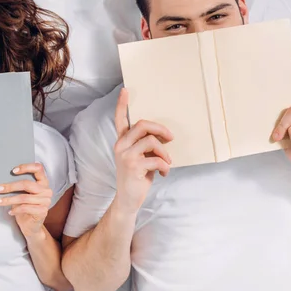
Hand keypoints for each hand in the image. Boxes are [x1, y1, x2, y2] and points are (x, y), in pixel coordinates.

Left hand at [0, 163, 52, 239]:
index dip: (26, 167)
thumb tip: (2, 182)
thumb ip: (19, 187)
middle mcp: (46, 190)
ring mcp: (46, 201)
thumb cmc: (25, 208)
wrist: (31, 226)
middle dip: (10, 186)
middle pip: (27, 184)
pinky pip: (25, 208)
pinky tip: (10, 211)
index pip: (38, 168)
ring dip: (8, 199)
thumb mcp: (22, 194)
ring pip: (24, 197)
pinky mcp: (42, 211)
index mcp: (43, 182)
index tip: (13, 171)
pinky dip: (15, 209)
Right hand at [113, 88, 172, 214]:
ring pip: (152, 141)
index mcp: (122, 141)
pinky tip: (163, 173)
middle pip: (142, 125)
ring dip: (164, 152)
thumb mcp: (140, 158)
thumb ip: (146, 145)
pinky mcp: (133, 167)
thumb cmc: (137, 176)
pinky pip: (156, 159)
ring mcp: (125, 156)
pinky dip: (164, 166)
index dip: (122, 104)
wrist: (128, 200)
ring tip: (166, 162)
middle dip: (160, 129)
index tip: (125, 90)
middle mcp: (120, 146)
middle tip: (170, 138)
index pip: (120, 119)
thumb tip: (163, 135)